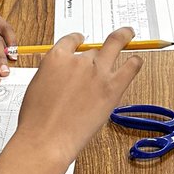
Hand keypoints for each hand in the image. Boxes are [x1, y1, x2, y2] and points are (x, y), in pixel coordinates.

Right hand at [13, 28, 142, 168]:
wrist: (46, 139)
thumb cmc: (36, 120)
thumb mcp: (36, 87)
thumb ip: (53, 76)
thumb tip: (62, 77)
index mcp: (56, 58)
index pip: (71, 41)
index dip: (78, 40)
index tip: (81, 41)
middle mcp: (78, 61)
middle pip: (92, 50)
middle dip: (96, 52)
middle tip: (108, 41)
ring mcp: (97, 72)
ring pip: (113, 47)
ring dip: (122, 39)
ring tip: (127, 35)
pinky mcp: (113, 87)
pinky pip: (131, 66)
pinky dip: (135, 61)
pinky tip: (137, 60)